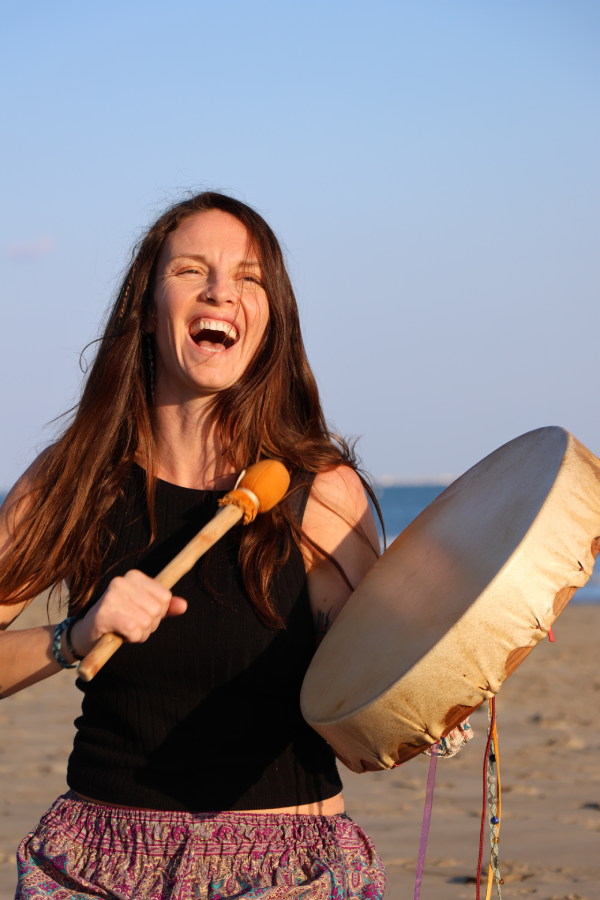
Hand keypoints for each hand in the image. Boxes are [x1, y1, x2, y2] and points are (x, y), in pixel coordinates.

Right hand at [69, 570, 186, 657]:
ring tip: (126, 631)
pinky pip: (133, 629)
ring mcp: (111, 596)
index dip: (159, 612)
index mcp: (134, 576)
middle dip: (150, 625)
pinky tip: (122, 636)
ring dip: (141, 634)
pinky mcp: (103, 614)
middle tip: (133, 626)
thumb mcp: (145, 610)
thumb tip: (184, 606)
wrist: (87, 634)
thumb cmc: (120, 620)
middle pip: (157, 610)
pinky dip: (132, 637)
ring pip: (146, 621)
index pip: (166, 596)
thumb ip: (165, 607)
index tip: (143, 615)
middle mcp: (121, 581)